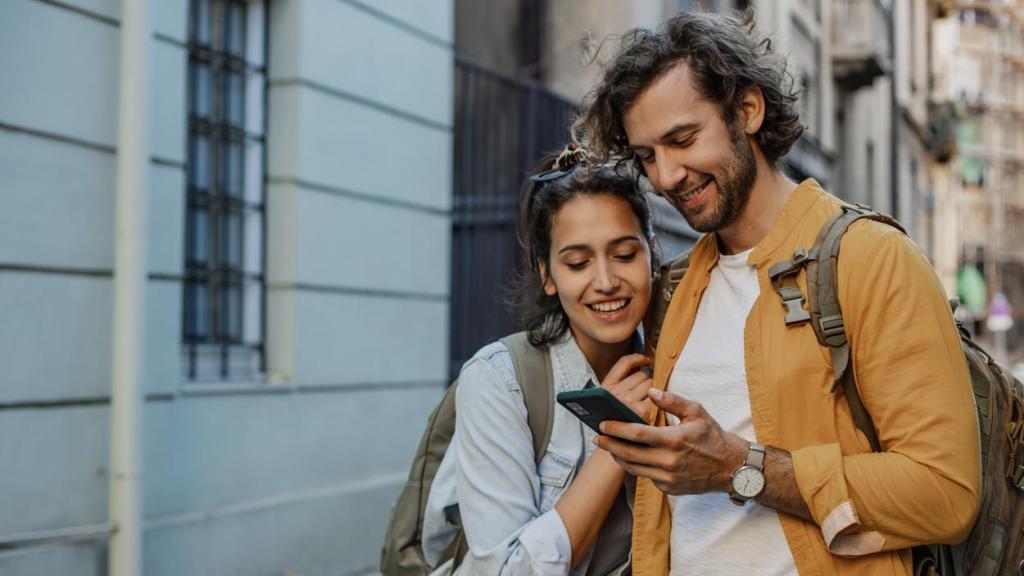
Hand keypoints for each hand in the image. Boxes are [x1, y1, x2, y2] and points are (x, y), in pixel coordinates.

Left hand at [595, 388, 747, 494]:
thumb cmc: (712, 436)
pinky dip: (635, 466)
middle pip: (630, 454)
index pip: (637, 434)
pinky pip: (646, 476)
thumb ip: (673, 400)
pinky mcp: (669, 488)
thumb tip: (651, 391)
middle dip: (610, 445)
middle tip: (597, 437)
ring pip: (634, 468)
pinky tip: (629, 456)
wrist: (731, 467)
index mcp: (675, 440)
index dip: (616, 429)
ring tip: (608, 446)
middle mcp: (670, 461)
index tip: (602, 424)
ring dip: (618, 457)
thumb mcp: (697, 412)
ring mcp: (669, 477)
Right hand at [599, 354, 654, 422]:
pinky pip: (656, 397)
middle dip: (646, 382)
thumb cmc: (614, 422)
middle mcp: (616, 393)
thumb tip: (640, 364)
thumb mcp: (608, 402)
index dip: (637, 358)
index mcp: (606, 388)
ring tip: (648, 402)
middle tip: (644, 393)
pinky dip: (658, 401)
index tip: (645, 360)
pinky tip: (654, 408)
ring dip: (653, 391)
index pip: (624, 363)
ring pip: (651, 385)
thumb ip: (618, 384)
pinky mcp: (643, 412)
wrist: (617, 447)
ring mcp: (629, 402)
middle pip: (641, 375)